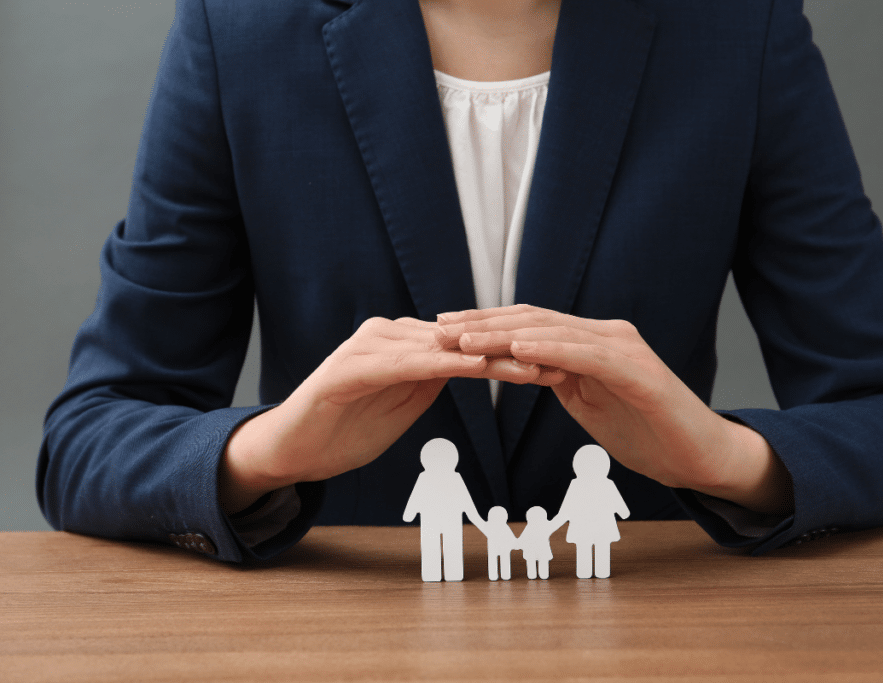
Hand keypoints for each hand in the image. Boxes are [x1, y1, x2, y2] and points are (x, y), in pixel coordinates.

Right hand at [219, 316, 545, 513]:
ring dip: (491, 358)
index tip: (560, 366)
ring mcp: (368, 347)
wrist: (290, 450)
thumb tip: (469, 364)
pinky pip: (406, 364)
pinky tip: (476, 368)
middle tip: (565, 362)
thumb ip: (431, 381)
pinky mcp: (350, 367)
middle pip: (464, 341)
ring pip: (442, 348)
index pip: (469, 346)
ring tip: (536, 368)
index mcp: (404, 344)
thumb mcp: (402, 405)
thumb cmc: (346, 430)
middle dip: (515, 353)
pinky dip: (444, 365)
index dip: (515, 356)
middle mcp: (389, 335)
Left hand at [437, 305, 793, 514]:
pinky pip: (586, 355)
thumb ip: (558, 378)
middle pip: (534, 321)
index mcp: (588, 343)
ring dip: (504, 334)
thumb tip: (519, 365)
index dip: (485, 325)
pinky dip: (551, 349)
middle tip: (439, 327)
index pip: (528, 326)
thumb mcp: (588, 401)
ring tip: (464, 338)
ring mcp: (622, 349)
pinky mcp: (637, 371)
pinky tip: (519, 349)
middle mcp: (604, 335)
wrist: (697, 456)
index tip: (443, 330)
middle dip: (483, 323)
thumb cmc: (645, 431)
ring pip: (553, 333)